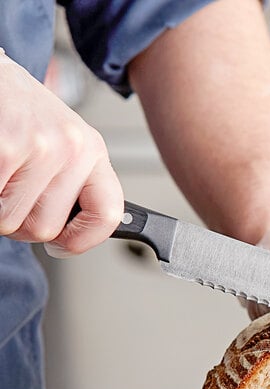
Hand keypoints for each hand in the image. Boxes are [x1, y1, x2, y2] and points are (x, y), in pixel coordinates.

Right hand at [0, 51, 122, 256]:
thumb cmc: (22, 112)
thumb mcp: (64, 144)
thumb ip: (72, 186)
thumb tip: (69, 236)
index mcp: (92, 152)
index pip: (109, 214)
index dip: (83, 239)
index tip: (63, 244)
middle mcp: (73, 148)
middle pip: (45, 228)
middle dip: (20, 221)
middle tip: (11, 195)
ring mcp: (39, 147)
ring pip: (10, 221)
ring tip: (1, 178)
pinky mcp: (5, 147)